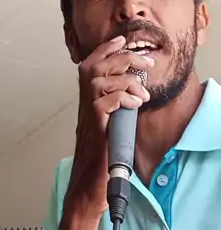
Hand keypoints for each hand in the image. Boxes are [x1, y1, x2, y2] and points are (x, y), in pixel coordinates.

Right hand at [66, 35, 153, 218]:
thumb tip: (133, 95)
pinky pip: (105, 103)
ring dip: (126, 80)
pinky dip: (122, 98)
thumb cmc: (99, 163)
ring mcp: (87, 117)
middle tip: (144, 61)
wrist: (88, 189)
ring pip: (99, 81)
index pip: (91, 66)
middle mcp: (84, 107)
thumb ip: (116, 110)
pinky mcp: (95, 129)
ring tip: (142, 92)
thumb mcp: (110, 128)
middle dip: (122, 57)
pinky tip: (135, 105)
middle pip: (94, 67)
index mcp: (88, 104)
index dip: (105, 49)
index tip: (122, 40)